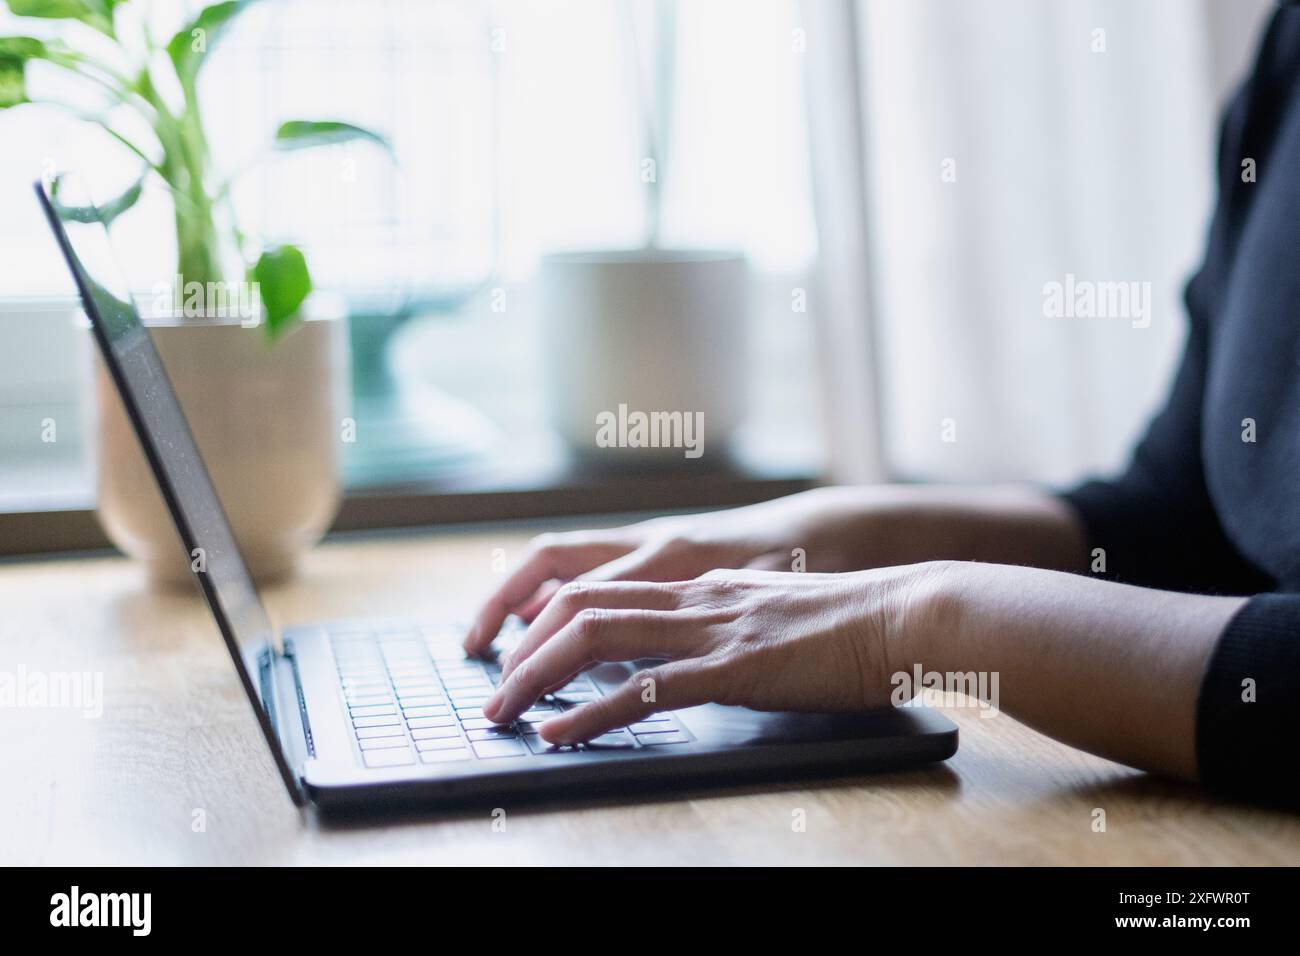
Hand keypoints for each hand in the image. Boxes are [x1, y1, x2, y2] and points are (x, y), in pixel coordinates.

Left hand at [480, 565, 937, 743]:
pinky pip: (646, 690)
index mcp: (700, 585)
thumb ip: (725, 624)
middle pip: (579, 604)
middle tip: (490, 688)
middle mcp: (694, 597)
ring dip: (537, 674)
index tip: (512, 648)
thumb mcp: (772, 612)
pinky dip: (592, 714)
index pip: (599, 585)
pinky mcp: (735, 669)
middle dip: (521, 645)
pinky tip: (560, 734)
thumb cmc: (851, 623)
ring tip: (503, 711)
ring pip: (597, 637)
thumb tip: (693, 655)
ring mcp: (712, 629)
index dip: (543, 612)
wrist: (906, 613)